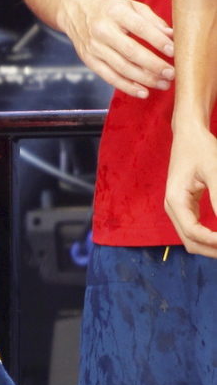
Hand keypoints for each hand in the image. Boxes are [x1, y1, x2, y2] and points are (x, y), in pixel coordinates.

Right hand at [59, 0, 173, 97]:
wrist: (75, 10)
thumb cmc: (108, 8)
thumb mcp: (130, 5)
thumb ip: (152, 19)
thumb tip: (172, 36)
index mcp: (115, 12)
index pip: (139, 27)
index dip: (157, 40)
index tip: (174, 51)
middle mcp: (102, 30)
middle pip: (131, 51)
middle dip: (154, 65)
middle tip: (171, 73)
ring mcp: (94, 47)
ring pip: (122, 67)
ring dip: (145, 79)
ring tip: (164, 84)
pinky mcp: (89, 60)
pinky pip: (110, 77)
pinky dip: (127, 87)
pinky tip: (143, 92)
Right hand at [166, 121, 216, 255]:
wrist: (189, 134)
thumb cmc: (201, 148)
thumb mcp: (215, 172)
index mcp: (175, 199)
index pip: (194, 233)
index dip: (215, 242)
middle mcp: (172, 207)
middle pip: (191, 242)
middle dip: (213, 250)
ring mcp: (176, 208)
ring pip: (191, 239)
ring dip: (211, 247)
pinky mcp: (184, 206)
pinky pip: (194, 230)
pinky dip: (209, 238)